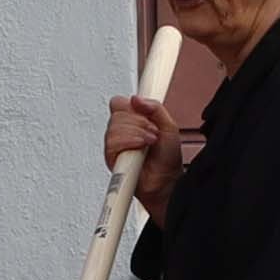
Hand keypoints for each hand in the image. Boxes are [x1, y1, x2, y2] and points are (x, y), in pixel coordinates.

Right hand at [102, 97, 187, 216]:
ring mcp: (114, 145)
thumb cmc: (167, 158)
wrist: (166, 181)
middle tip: (152, 133)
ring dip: (136, 135)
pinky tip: (139, 151)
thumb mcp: (169, 126)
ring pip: (114, 128)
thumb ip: (155, 108)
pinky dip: (129, 144)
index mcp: (132, 120)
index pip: (118, 103)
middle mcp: (120, 132)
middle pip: (117, 114)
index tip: (145, 114)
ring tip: (148, 144)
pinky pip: (112, 143)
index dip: (130, 106)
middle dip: (139, 123)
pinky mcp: (110, 158)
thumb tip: (136, 99)